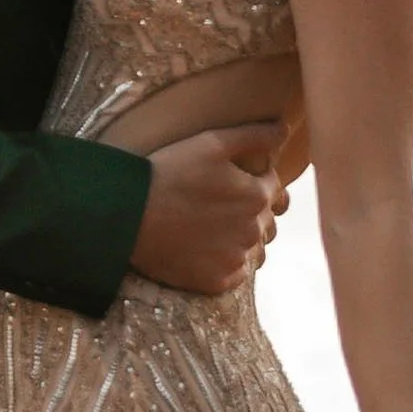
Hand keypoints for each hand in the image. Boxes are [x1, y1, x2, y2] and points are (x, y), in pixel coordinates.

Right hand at [131, 124, 286, 293]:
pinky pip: (236, 273)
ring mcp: (236, 258)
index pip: (274, 188)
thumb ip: (254, 136)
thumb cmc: (169, 173)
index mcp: (257, 196)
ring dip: (241, 239)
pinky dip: (225, 263)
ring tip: (211, 229)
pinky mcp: (219, 281)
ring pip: (254, 249)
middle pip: (266, 220)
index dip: (254, 182)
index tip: (228, 181)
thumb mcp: (211, 143)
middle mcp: (254, 230)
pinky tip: (203, 249)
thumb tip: (285, 130)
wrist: (128, 216)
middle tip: (215, 205)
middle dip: (250, 211)